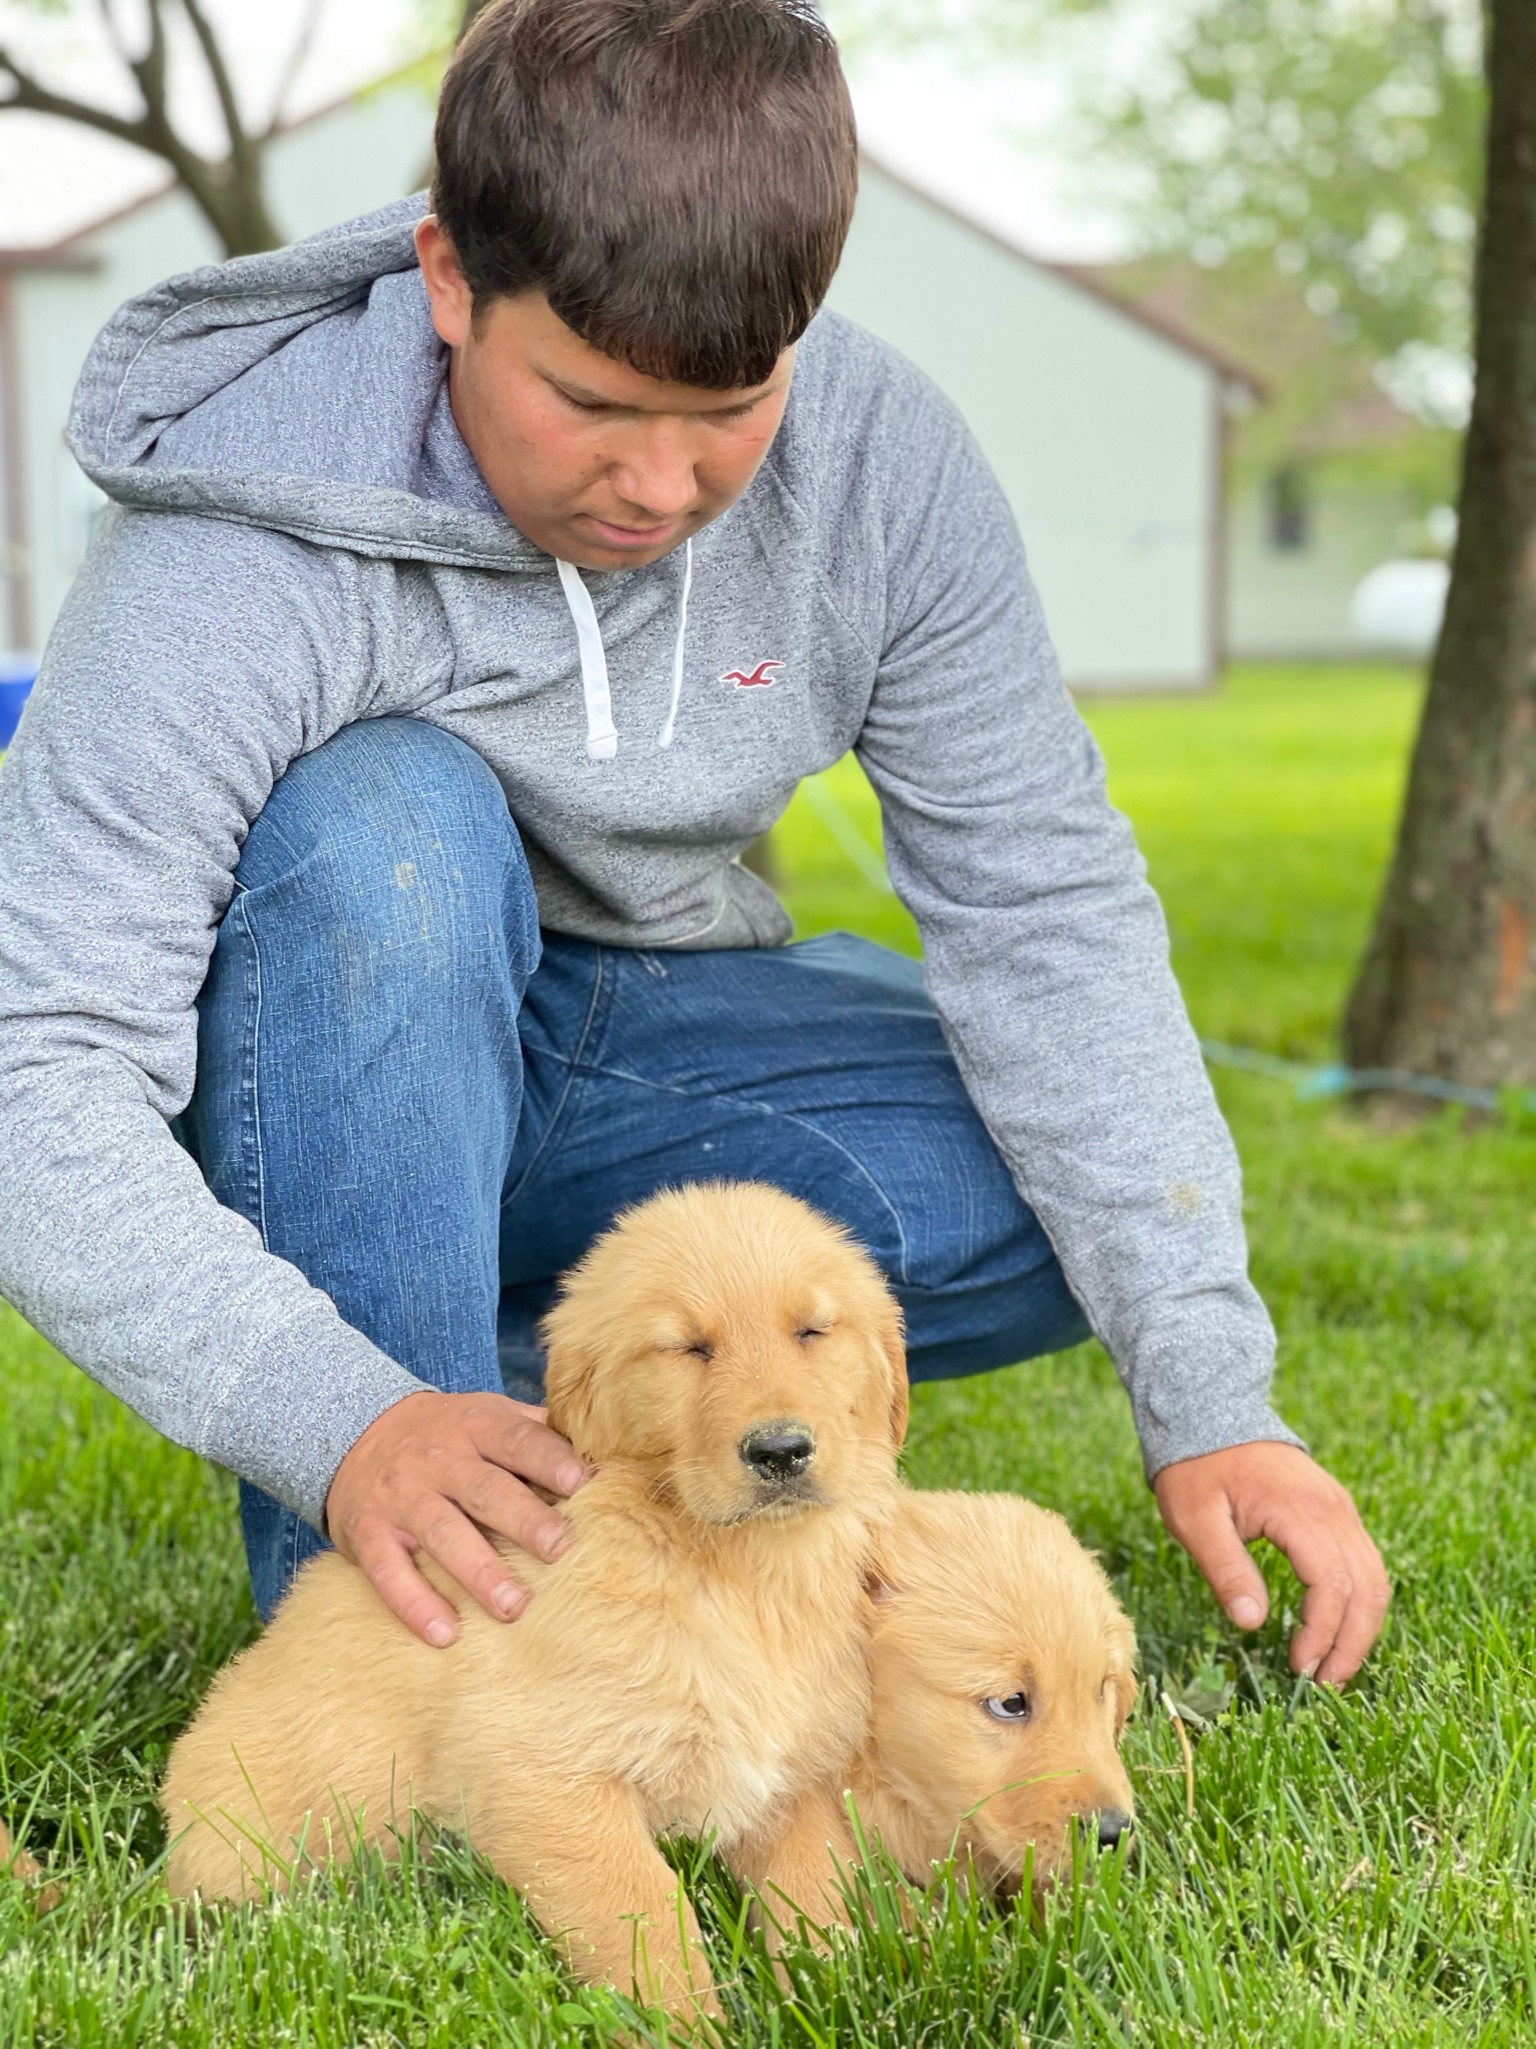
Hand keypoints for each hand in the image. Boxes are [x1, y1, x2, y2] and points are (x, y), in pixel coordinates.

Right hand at [325, 1390, 588, 1648]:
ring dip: (478, 1571)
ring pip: (441, 1532)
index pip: (517, 1439)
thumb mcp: (485, 1415)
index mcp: (475, 1426)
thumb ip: (535, 1432)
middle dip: (524, 1518)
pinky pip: (388, 1570)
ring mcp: (401, 1496)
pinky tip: (445, 1633)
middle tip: (560, 1549)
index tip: (583, 1483)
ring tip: (513, 1606)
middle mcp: (438, 1459)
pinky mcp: (367, 1533)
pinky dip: (414, 1603)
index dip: (550, 1459)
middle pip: (485, 1488)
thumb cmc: (445, 1433)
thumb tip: (603, 1452)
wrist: (353, 1429)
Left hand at [1152, 1442, 1388, 1685]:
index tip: (1297, 1669)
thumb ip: (1226, 1569)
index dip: (1321, 1634)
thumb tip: (1253, 1623)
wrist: (1208, 1412)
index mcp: (1300, 1511)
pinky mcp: (1337, 1511)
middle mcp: (1334, 1509)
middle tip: (1324, 1685)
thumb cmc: (1195, 1467)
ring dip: (1360, 1627)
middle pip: (1367, 1588)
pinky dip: (1357, 1602)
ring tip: (1330, 1667)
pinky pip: (1362, 1563)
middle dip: (1353, 1643)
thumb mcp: (1194, 1519)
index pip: (1331, 1586)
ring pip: (1374, 1578)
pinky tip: (1331, 1628)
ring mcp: (1340, 1508)